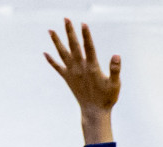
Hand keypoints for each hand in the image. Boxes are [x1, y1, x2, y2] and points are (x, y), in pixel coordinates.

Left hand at [45, 19, 120, 144]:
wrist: (94, 112)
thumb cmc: (107, 98)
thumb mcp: (115, 84)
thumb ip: (115, 69)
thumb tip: (116, 55)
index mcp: (92, 68)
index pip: (89, 47)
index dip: (86, 35)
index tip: (83, 24)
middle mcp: (80, 68)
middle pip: (74, 46)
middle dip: (70, 32)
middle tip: (66, 19)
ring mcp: (72, 73)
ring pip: (62, 53)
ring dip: (56, 41)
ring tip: (50, 30)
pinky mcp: (68, 78)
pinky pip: (58, 68)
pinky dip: (51, 60)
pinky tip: (45, 53)